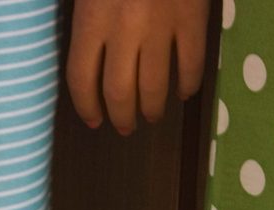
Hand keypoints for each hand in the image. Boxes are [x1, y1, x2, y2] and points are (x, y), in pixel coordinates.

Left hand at [68, 0, 207, 133]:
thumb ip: (89, 18)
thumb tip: (88, 50)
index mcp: (92, 19)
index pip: (81, 78)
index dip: (86, 106)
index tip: (93, 120)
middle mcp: (124, 31)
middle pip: (119, 91)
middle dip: (122, 116)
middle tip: (125, 126)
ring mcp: (160, 27)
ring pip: (154, 85)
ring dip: (153, 108)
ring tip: (152, 116)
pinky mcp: (192, 19)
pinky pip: (191, 63)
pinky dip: (188, 84)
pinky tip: (185, 93)